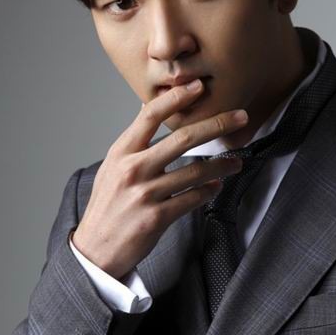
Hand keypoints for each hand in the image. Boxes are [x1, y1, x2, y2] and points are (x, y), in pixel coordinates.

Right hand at [71, 79, 248, 279]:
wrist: (95, 249)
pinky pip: (192, 198)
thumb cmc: (107, 204)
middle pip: (183, 138)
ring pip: (195, 171)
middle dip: (217, 124)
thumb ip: (133, 140)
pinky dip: (208, 190)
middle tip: (240, 116)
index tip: (198, 86)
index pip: (151, 114)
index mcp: (122, 151)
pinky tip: (216, 186)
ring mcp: (145, 193)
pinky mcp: (156, 217)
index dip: (177, 97)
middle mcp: (133, 168)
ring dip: (222, 165)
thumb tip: (147, 108)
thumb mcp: (112, 165)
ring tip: (236, 161)